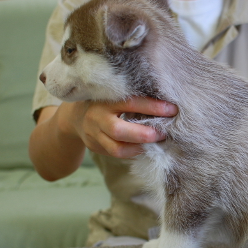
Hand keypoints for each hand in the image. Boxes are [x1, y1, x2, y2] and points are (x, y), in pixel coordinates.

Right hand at [59, 97, 177, 157]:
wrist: (74, 115)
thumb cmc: (104, 101)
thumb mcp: (113, 93)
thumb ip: (132, 96)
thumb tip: (165, 100)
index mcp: (104, 99)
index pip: (130, 103)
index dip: (153, 107)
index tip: (172, 109)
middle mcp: (96, 117)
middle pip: (118, 130)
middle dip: (144, 134)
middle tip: (164, 133)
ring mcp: (93, 134)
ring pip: (117, 148)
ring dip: (139, 148)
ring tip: (156, 142)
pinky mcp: (95, 147)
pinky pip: (116, 154)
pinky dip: (133, 152)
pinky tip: (145, 147)